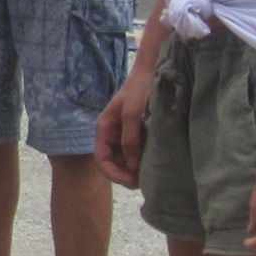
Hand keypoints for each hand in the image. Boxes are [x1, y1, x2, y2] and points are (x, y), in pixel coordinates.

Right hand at [93, 72, 148, 188]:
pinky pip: (137, 153)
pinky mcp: (139, 134)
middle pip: (114, 163)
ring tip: (151, 175)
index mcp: (104, 129)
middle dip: (126, 174)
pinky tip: (154, 164)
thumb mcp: (133, 115)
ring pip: (126, 160)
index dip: (114, 174)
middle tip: (145, 182)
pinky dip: (143, 161)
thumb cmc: (139, 91)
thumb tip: (133, 168)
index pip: (101, 160)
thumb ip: (130, 140)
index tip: (132, 182)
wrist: (154, 73)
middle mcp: (113, 135)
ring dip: (135, 170)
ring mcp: (126, 135)